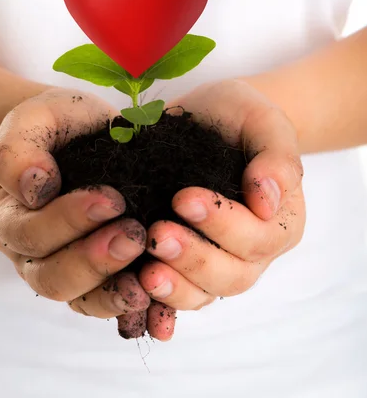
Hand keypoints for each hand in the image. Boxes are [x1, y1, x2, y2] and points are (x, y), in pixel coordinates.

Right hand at [0, 89, 152, 333]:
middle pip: (51, 276)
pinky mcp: (95, 276)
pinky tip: (155, 298)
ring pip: (78, 299)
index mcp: (5, 216)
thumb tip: (34, 189)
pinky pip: (106, 302)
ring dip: (113, 290)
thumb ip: (18, 149)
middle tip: (135, 235)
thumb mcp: (34, 118)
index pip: (30, 232)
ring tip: (147, 277)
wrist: (83, 131)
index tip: (112, 198)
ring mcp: (61, 267)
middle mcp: (28, 252)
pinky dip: (128, 304)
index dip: (69, 221)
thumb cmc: (57, 123)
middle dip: (94, 260)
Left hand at [139, 79, 305, 320]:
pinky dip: (159, 300)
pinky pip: (179, 292)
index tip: (183, 197)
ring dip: (175, 287)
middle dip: (194, 258)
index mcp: (281, 221)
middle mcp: (255, 250)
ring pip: (205, 293)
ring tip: (145, 273)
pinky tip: (134, 291)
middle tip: (157, 235)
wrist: (213, 117)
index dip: (222, 225)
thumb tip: (268, 202)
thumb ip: (275, 158)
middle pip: (232, 275)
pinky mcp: (188, 262)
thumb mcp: (265, 122)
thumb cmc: (243, 115)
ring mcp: (222, 261)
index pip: (258, 238)